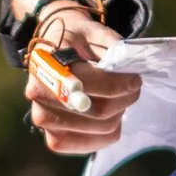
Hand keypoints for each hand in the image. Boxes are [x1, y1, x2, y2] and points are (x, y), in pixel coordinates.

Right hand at [22, 12, 144, 153]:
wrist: (51, 53)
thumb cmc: (74, 42)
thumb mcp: (92, 31)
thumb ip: (111, 46)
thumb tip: (131, 66)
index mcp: (46, 64)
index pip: (89, 83)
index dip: (119, 84)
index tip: (135, 78)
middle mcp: (39, 95)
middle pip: (99, 110)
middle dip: (124, 98)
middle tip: (133, 87)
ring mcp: (44, 120)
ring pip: (101, 128)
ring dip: (119, 113)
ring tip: (120, 98)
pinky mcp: (54, 139)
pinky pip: (92, 144)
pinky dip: (109, 132)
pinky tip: (111, 116)